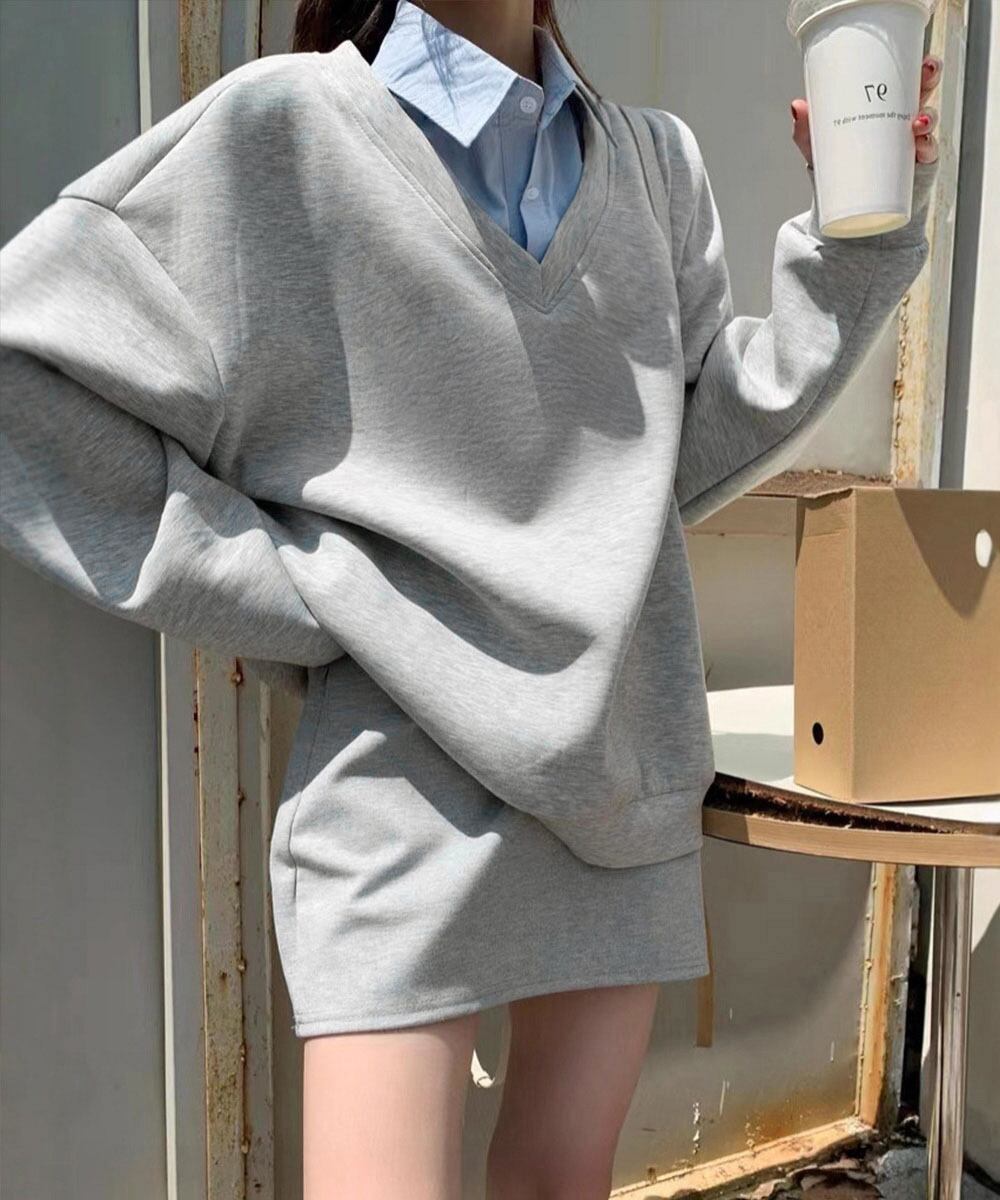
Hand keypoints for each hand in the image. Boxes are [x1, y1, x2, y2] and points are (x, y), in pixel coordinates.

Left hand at [790, 53, 941, 166]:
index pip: (906, 78)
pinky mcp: (917, 167)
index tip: (920, 57)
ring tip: (917, 122)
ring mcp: (914, 142)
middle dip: (930, 76)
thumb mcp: (820, 146)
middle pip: (925, 91)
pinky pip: (929, 153)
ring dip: (929, 116)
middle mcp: (904, 119)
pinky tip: (921, 145)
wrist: (848, 207)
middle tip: (927, 70)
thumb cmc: (839, 167)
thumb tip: (796, 106)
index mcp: (886, 105)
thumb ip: (807, 128)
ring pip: (929, 120)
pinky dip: (927, 147)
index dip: (918, 64)